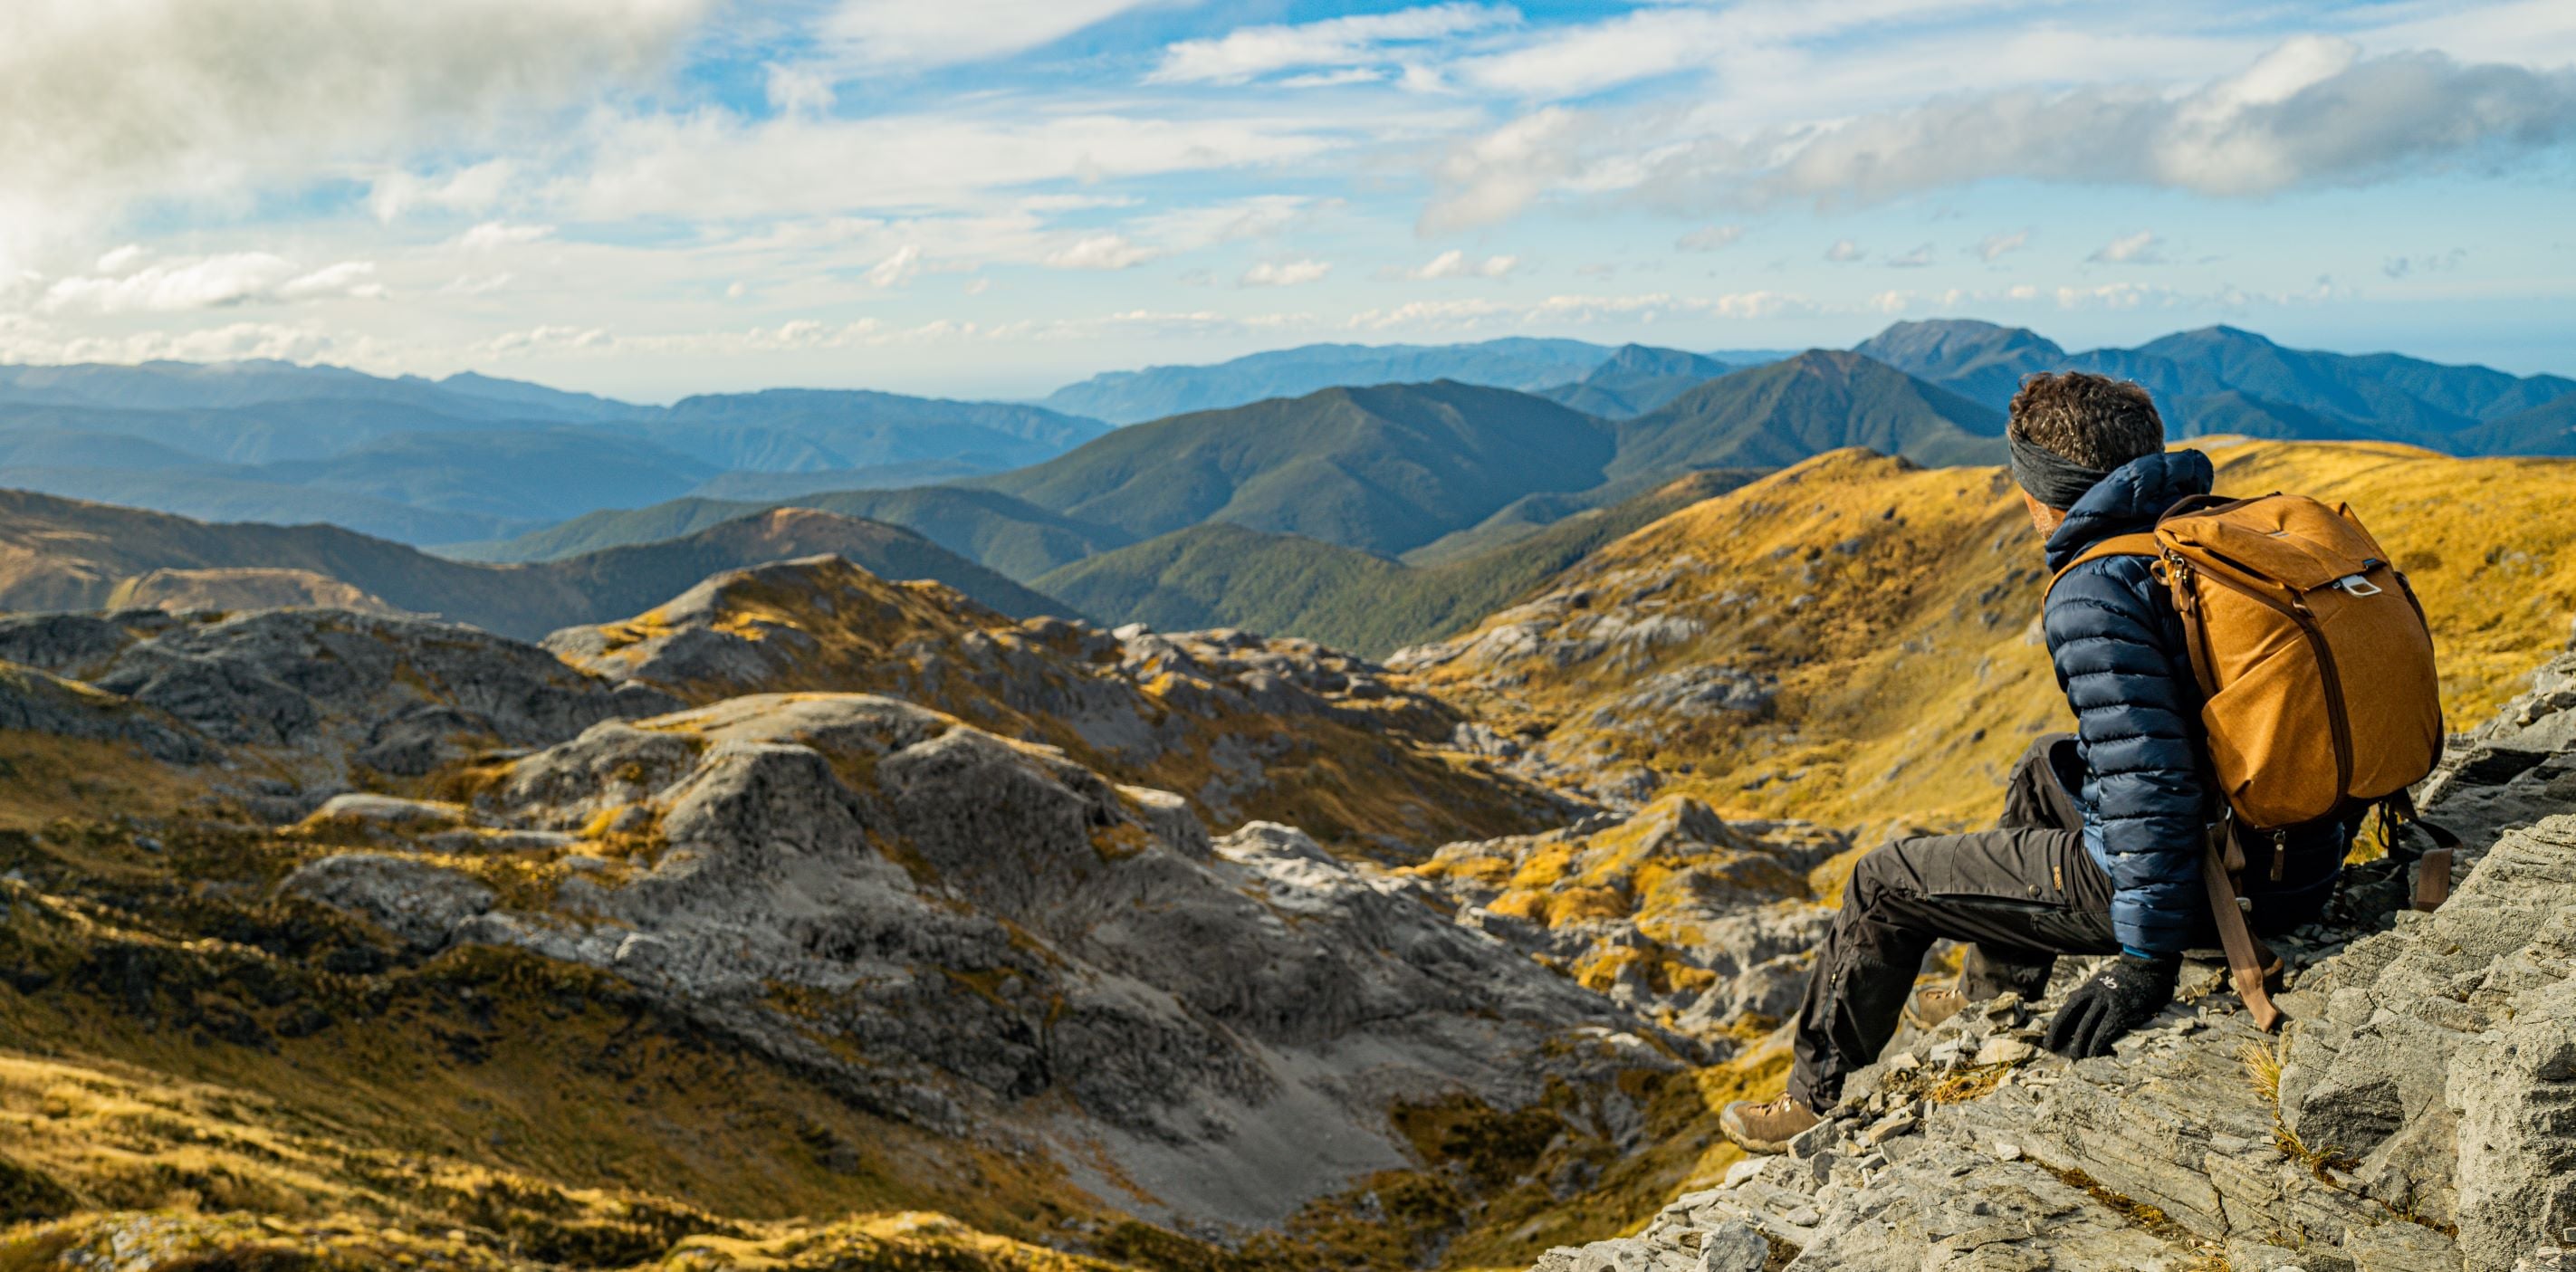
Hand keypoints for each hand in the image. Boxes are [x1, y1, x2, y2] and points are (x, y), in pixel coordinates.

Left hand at [2044, 954, 2178, 1058]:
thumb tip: (2067, 1005)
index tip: (2048, 1043)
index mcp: (2086, 989)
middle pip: (2072, 1018)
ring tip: (2075, 1058)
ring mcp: (2108, 1002)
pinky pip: (2105, 1030)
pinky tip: (2093, 1053)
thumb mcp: (2098, 984)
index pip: (2065, 1010)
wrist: (2146, 974)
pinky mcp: (2122, 1011)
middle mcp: (2094, 994)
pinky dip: (2097, 1043)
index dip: (2055, 1028)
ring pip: (2087, 1026)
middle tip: (2055, 1051)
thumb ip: (2085, 996)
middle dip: (2061, 1036)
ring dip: (2080, 1044)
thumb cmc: (2120, 984)